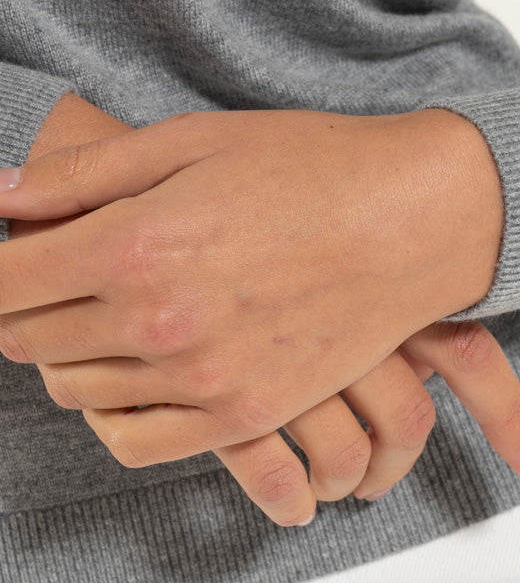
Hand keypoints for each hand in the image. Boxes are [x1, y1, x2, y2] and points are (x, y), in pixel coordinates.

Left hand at [0, 103, 519, 524]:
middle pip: (26, 337)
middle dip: (20, 304)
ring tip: (100, 312)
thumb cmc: (309, 167)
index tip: (1, 256)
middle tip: (50, 274)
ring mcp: (202, 378)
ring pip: (74, 390)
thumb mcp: (191, 141)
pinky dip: (113, 409)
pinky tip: (135, 368)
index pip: (1, 281)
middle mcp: (157, 323)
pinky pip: (136, 441)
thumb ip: (82, 175)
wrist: (415, 221)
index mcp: (135, 244)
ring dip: (66, 352)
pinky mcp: (245, 414)